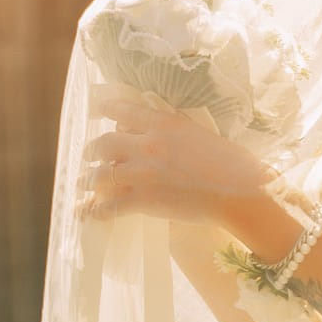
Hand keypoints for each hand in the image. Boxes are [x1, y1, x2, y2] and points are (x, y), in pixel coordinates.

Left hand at [79, 83, 266, 222]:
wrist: (240, 192)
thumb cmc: (229, 162)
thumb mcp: (197, 132)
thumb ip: (170, 128)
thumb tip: (147, 128)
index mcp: (163, 123)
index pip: (123, 110)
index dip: (105, 109)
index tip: (97, 110)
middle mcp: (147, 145)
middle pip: (103, 144)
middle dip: (91, 152)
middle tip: (87, 157)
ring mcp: (143, 173)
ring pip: (100, 175)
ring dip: (87, 181)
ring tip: (81, 184)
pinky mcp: (144, 200)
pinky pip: (109, 205)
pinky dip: (97, 210)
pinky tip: (91, 213)